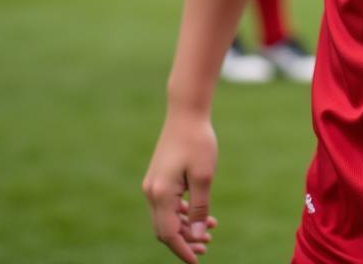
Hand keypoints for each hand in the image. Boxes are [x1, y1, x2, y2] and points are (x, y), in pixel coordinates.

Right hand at [143, 112, 218, 261]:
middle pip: (165, 228)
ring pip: (167, 216)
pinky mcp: (158, 177)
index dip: (183, 250)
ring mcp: (153, 184)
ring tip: (210, 229)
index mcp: (160, 194)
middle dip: (185, 240)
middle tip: (207, 246)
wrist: (186, 113)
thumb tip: (198, 234)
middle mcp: (151, 192)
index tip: (197, 261)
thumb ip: (200, 207)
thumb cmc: (198, 142)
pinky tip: (200, 212)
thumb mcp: (204, 176)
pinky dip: (183, 211)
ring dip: (186, 226)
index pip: (168, 233)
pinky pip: (167, 203)